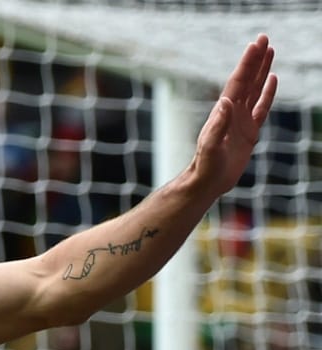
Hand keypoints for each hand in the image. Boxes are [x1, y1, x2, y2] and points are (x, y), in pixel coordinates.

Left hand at [191, 34, 277, 197]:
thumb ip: (217, 126)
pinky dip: (267, 93)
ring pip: (255, 89)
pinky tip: (272, 80)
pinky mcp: (249, 132)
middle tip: (264, 39)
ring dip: (262, 71)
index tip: (256, 45)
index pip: (238, 82)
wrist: (207, 182)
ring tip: (270, 52)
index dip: (247, 63)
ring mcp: (241, 120)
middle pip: (247, 80)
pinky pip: (261, 107)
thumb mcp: (210, 147)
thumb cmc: (205, 166)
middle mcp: (232, 112)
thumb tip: (225, 101)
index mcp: (223, 112)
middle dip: (255, 60)